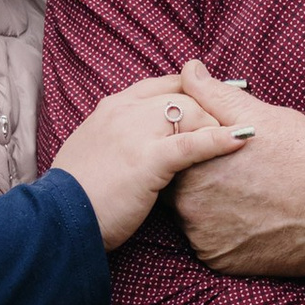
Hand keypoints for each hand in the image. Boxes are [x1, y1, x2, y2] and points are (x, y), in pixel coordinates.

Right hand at [54, 76, 253, 251]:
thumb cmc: (79, 194)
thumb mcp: (96, 152)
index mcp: (112, 108)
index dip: (194, 88)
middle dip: (213, 108)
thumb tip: (141, 140)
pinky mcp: (147, 159)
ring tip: (245, 134)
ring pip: (190, 113)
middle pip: (182, 96)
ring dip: (219, 123)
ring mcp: (135, 132)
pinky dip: (220, 139)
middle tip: (241, 118)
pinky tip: (242, 140)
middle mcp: (124, 111)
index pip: (163, 86)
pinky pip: (192, 143)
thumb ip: (119, 136)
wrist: (59, 218)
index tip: (220, 96)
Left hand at [167, 57, 304, 277]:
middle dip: (200, 174)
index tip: (224, 146)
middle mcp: (189, 204)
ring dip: (210, 204)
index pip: (173, 150)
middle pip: (178, 184)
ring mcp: (203, 237)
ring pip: (192, 214)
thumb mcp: (263, 117)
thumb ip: (214, 95)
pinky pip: (209, 241)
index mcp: (194, 162)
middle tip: (240, 171)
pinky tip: (252, 218)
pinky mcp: (218, 261)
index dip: (196, 144)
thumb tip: (188, 69)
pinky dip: (223, 231)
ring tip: (250, 193)